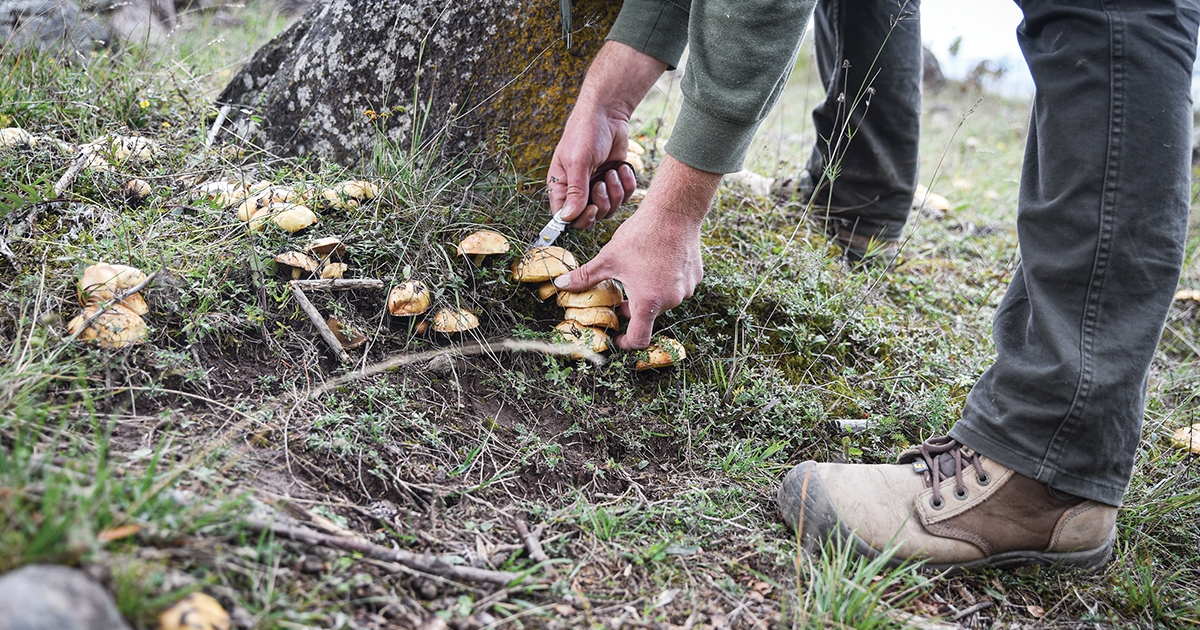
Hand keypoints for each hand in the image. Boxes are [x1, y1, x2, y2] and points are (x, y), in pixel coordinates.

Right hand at [547, 42, 664, 229]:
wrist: (608, 114)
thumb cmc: (585, 133)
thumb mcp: (578, 161)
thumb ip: (575, 191)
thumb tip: (568, 218)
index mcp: (562, 186)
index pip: (565, 217)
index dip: (579, 219)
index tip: (592, 208)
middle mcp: (578, 190)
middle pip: (590, 218)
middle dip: (601, 203)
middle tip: (602, 183)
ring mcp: (597, 187)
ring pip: (609, 210)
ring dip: (615, 192)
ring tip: (612, 171)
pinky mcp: (614, 182)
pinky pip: (624, 197)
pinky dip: (626, 184)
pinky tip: (622, 168)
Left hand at [553, 156, 720, 348]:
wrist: (674, 211)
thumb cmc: (641, 235)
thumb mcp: (607, 258)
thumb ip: (584, 277)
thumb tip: (561, 285)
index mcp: (648, 301)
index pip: (639, 339)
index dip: (626, 342)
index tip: (617, 335)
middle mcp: (671, 300)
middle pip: (649, 316)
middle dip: (633, 309)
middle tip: (620, 293)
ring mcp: (686, 289)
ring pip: (664, 300)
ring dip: (649, 294)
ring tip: (639, 271)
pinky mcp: (695, 277)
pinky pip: (678, 287)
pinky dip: (665, 281)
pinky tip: (657, 261)